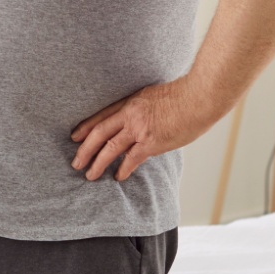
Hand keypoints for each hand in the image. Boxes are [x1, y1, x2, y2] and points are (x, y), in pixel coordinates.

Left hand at [69, 79, 207, 182]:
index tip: (75, 136)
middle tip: (76, 162)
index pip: (102, 115)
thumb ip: (142, 108)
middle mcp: (130, 114)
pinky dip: (123, 169)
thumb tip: (138, 120)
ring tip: (89, 174)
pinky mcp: (152, 142)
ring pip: (110, 147)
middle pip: (99, 132)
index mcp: (130, 101)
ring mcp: (140, 129)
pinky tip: (118, 177)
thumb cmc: (183, 96)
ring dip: (98, 162)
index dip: (86, 127)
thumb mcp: (154, 96)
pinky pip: (131, 159)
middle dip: (85, 148)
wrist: (199, 98)